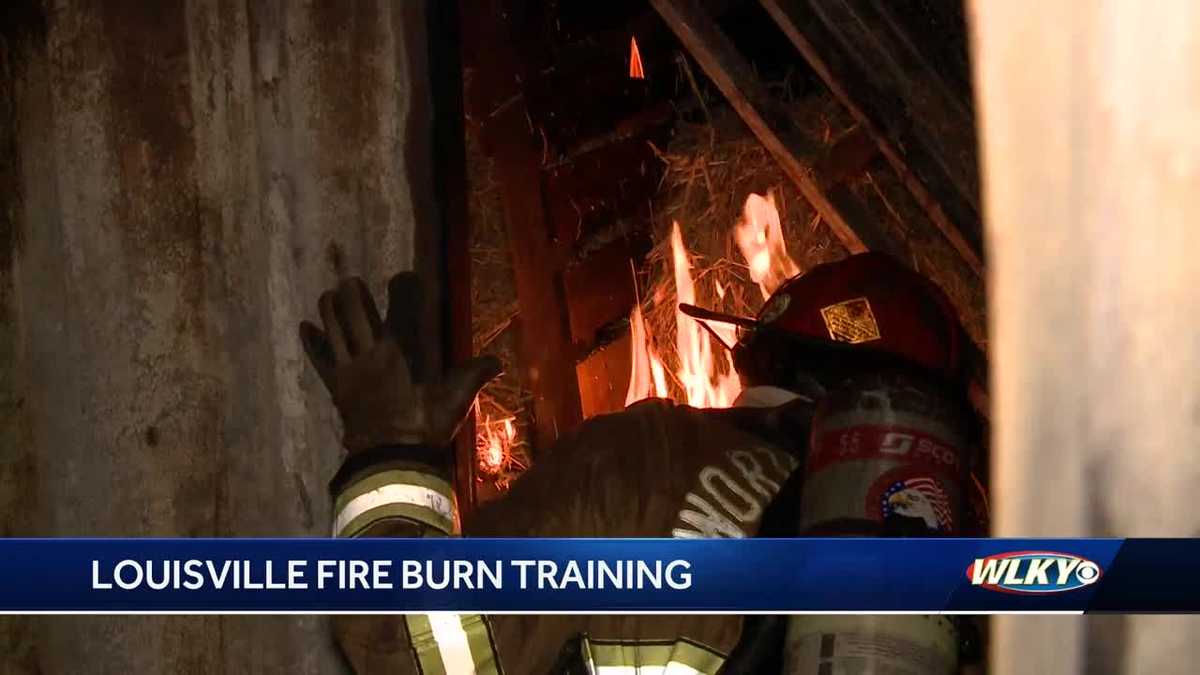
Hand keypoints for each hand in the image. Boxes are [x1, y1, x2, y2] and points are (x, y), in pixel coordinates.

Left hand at [299, 272, 500, 454]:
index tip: (403, 276)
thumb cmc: (424, 427)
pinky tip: (305, 327)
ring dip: (329, 309)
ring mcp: (348, 369)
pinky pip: (319, 358)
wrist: (389, 459)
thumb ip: (473, 376)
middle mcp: (370, 353)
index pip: (400, 309)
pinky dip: (312, 342)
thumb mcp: (455, 401)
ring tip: (329, 295)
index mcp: (399, 352)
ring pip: (333, 329)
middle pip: (355, 312)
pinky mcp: (335, 386)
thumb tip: (498, 362)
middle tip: (351, 281)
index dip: (402, 287)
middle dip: (353, 292)